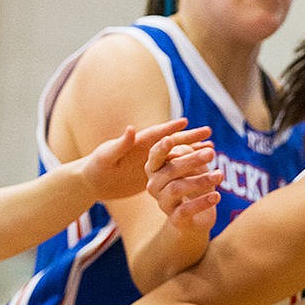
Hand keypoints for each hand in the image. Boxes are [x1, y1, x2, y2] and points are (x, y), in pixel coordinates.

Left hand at [82, 118, 207, 200]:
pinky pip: (174, 168)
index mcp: (136, 143)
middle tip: (209, 132)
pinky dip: (187, 165)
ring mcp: (151, 161)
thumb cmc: (96, 168)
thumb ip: (120, 143)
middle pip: (172, 141)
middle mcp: (147, 149)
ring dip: (193, 150)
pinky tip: (200, 168)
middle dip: (190, 136)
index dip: (170, 128)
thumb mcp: (106, 156)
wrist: (93, 182)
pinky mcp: (153, 173)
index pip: (156, 134)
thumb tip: (132, 128)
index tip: (186, 122)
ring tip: (211, 147)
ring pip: (177, 154)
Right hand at [145, 125, 222, 230]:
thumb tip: (203, 148)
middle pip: (170, 170)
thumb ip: (193, 155)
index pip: (155, 156)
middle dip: (191, 160)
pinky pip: (185, 210)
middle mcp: (154, 185)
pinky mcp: (174, 219)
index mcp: (155, 169)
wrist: (197, 218)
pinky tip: (216, 196)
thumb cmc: (195, 185)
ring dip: (200, 180)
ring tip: (220, 175)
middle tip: (211, 153)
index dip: (161, 148)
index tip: (170, 139)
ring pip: (177, 188)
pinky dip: (202, 202)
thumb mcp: (196, 167)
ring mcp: (163, 203)